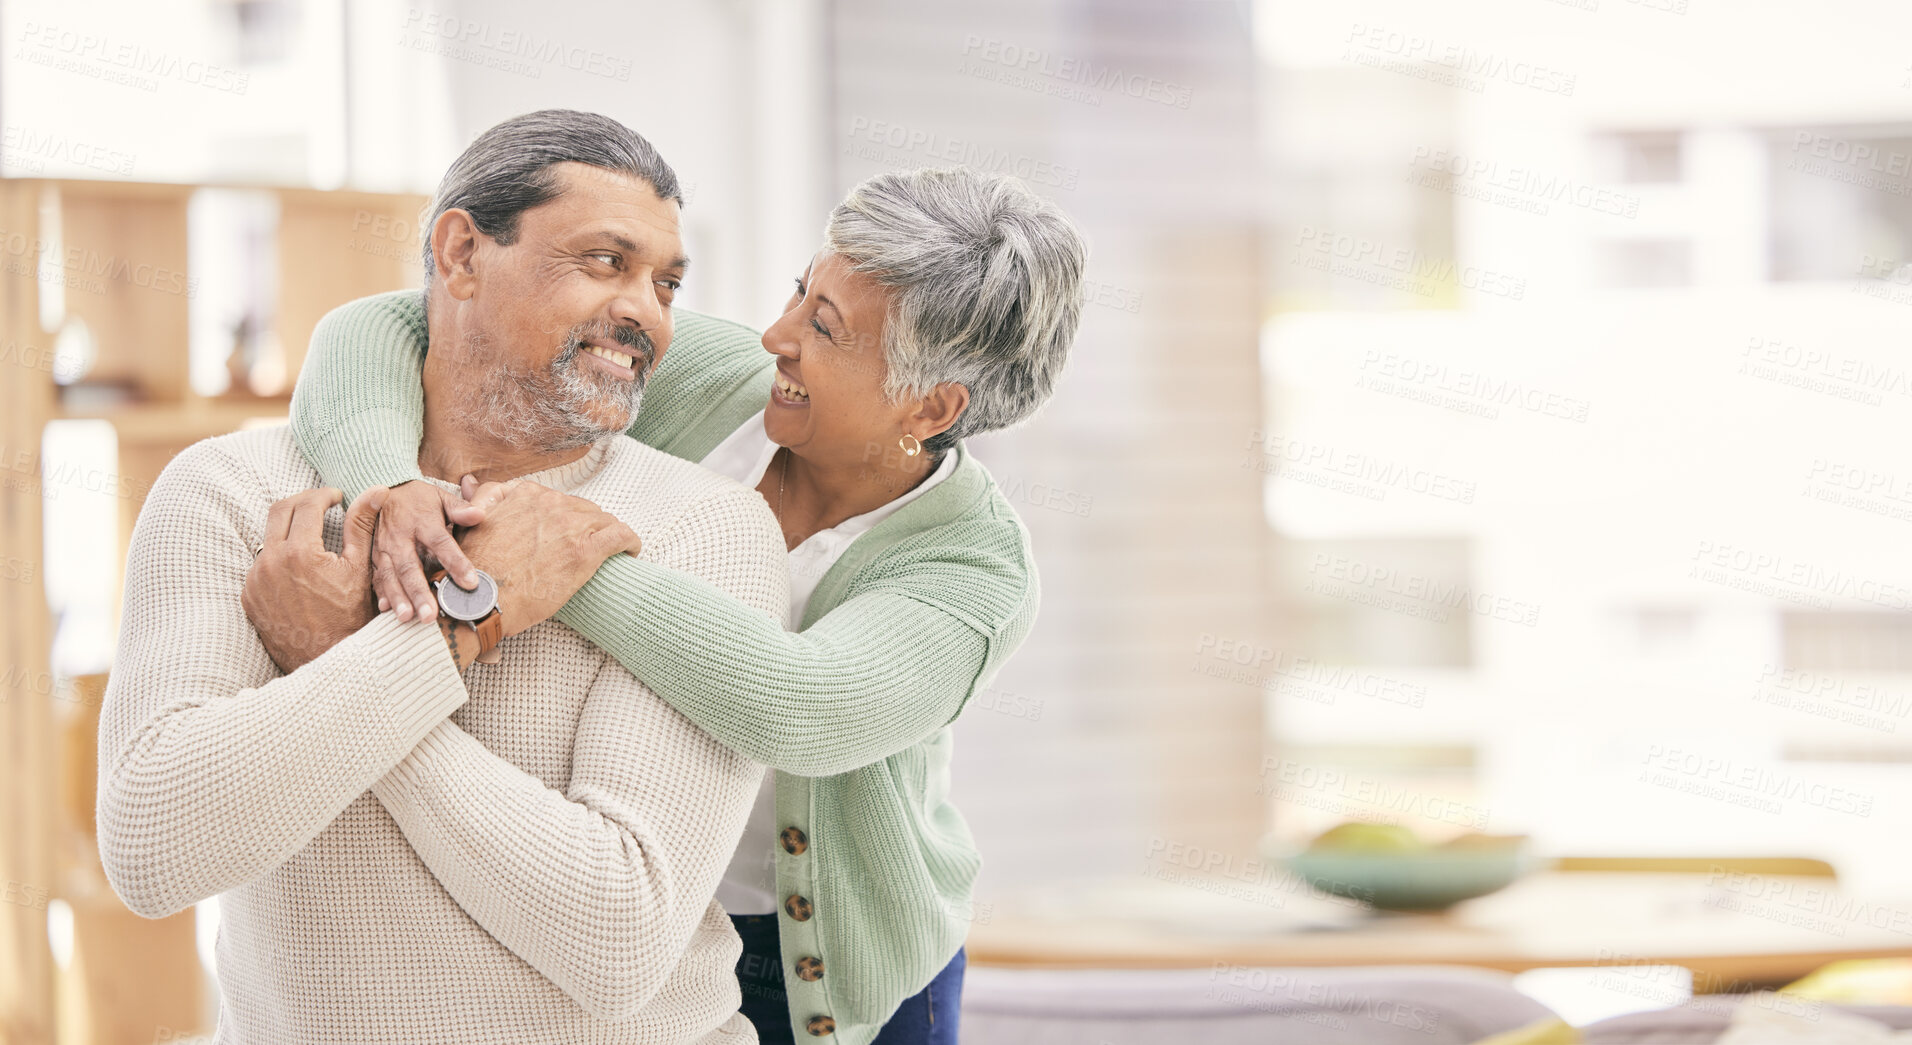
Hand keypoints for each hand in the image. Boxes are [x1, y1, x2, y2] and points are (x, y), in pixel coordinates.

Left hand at [243, 486, 385, 672]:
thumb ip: (362, 526)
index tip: (337, 498)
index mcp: (300, 553)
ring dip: (290, 530)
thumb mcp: (360, 568)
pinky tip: (299, 566)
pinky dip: (279, 557)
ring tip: (313, 537)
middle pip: (279, 511)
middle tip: (322, 506)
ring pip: (268, 537)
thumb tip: (376, 491)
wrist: (327, 660)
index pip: (306, 504)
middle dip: (302, 503)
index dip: (324, 496)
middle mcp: (270, 563)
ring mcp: (255, 581)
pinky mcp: (249, 596)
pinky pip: (261, 564)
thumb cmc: (349, 617)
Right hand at [370, 479, 491, 621]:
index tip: (471, 582)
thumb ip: (460, 509)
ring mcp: (384, 548)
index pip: (441, 542)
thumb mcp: (441, 498)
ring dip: (398, 597)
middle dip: (418, 591)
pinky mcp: (375, 557)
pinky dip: (381, 593)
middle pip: (410, 566)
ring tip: (408, 617)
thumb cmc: (421, 500)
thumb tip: (480, 515)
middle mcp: (400, 536)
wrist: (387, 489)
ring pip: (390, 575)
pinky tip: (386, 610)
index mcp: (422, 521)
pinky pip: (377, 576)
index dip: (455, 562)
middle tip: (430, 615)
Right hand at [452, 480, 643, 637]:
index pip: (558, 499)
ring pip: (604, 520)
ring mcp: (570, 526)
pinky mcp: (586, 551)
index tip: (567, 529)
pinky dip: (630, 542)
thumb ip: (483, 499)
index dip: (566, 516)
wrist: (479, 601)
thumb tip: (472, 484)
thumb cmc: (474, 569)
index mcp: (526, 494)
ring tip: (610, 550)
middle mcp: (550, 504)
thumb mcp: (472, 521)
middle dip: (586, 527)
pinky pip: (621, 535)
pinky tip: (631, 551)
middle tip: (586, 545)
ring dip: (607, 534)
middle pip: (583, 509)